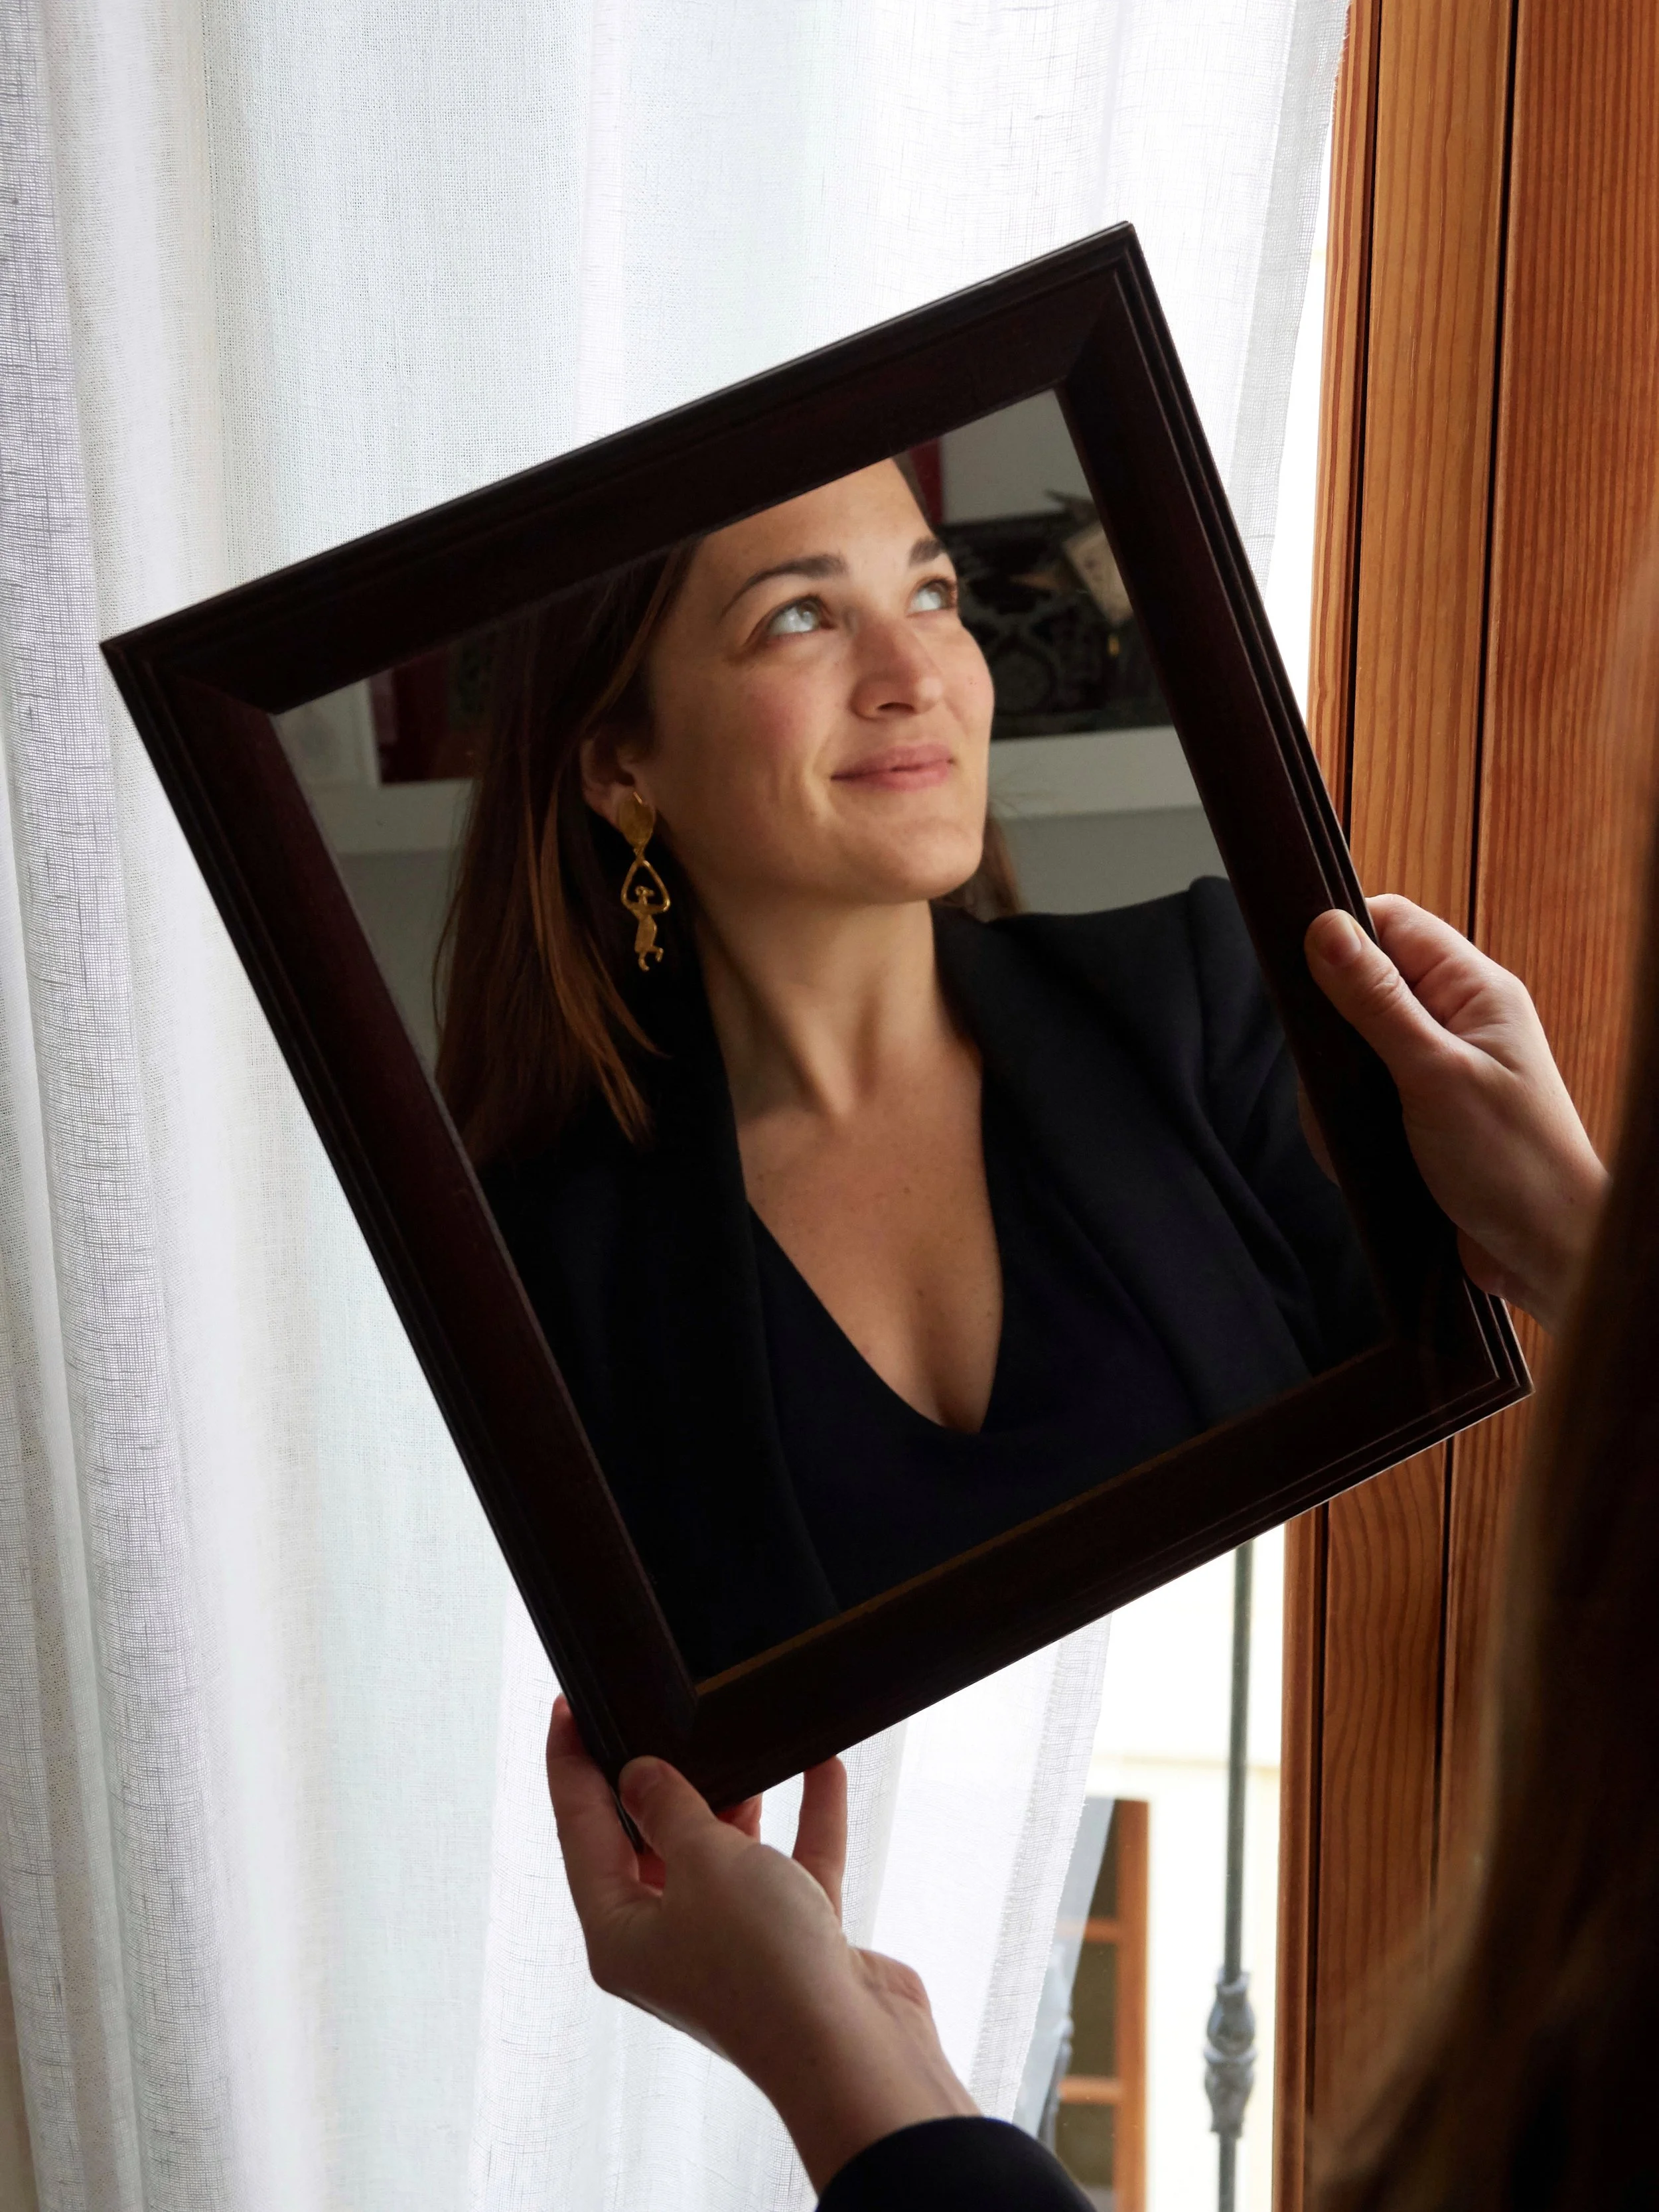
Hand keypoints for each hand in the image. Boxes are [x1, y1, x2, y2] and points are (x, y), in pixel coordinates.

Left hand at [546, 1699, 975, 2187]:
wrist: (855, 2053)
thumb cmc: (764, 1967)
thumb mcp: (703, 1862)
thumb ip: (669, 1807)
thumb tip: (639, 1776)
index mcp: (619, 1934)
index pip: (580, 1833)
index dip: (571, 1766)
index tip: (569, 1708)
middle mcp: (668, 1943)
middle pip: (648, 1844)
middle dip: (659, 1781)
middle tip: (658, 1714)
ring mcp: (732, 1947)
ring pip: (721, 1856)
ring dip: (736, 1801)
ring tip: (743, 1739)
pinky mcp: (793, 1945)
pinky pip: (790, 1868)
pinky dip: (804, 1819)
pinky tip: (821, 1765)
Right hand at [1305, 898, 1606, 1329]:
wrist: (1547, 1254)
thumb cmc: (1515, 1163)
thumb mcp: (1434, 1074)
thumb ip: (1376, 1001)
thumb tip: (1324, 930)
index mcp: (1474, 990)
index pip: (1393, 923)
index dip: (1341, 937)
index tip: (1301, 976)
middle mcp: (1457, 1019)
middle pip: (1362, 986)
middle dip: (1333, 1037)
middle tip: (1341, 1082)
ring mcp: (1438, 1065)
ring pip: (1349, 1049)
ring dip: (1340, 1094)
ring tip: (1365, 1135)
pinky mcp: (1421, 1110)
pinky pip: (1359, 1097)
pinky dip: (1349, 1125)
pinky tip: (1366, 1156)